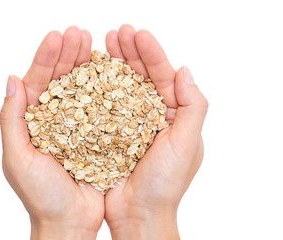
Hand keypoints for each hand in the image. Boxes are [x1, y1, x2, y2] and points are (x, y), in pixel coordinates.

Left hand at [0, 26, 103, 239]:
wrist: (70, 222)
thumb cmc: (41, 196)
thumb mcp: (17, 158)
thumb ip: (11, 120)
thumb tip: (11, 80)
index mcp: (33, 122)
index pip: (37, 82)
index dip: (45, 58)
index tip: (57, 36)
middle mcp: (55, 119)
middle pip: (60, 80)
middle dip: (68, 55)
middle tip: (80, 32)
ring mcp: (78, 125)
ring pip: (82, 89)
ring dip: (87, 65)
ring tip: (95, 43)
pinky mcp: (98, 135)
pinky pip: (102, 107)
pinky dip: (106, 89)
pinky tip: (112, 71)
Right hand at [104, 25, 207, 239]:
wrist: (138, 213)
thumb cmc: (165, 183)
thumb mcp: (187, 143)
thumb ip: (193, 106)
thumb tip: (185, 69)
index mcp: (173, 114)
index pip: (164, 76)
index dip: (152, 53)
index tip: (137, 34)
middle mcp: (151, 115)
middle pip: (141, 76)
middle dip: (130, 53)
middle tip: (116, 32)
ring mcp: (129, 123)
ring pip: (121, 87)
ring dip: (113, 64)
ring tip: (102, 43)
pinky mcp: (109, 132)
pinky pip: (104, 105)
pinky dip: (97, 87)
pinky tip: (89, 72)